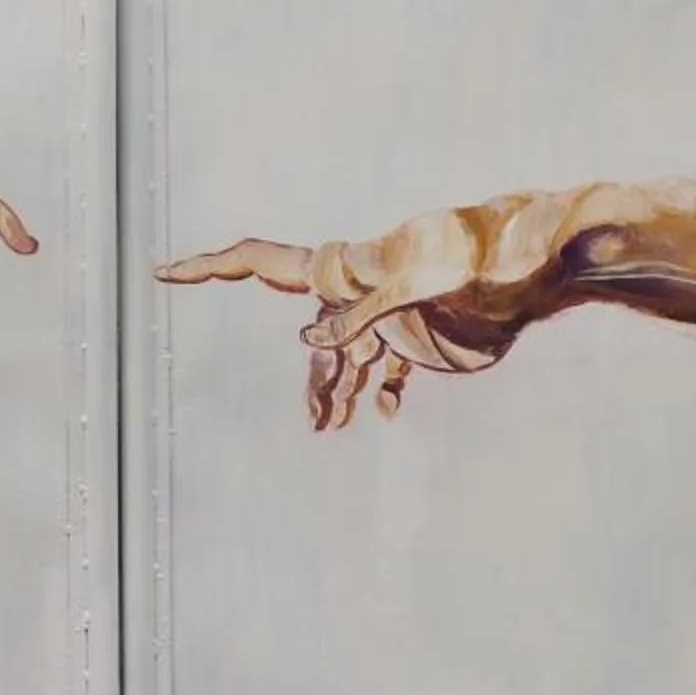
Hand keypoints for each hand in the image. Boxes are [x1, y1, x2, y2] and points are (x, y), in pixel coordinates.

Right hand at [158, 199, 566, 429]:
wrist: (533, 272)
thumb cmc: (476, 262)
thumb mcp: (414, 288)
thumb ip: (359, 315)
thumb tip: (304, 340)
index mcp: (342, 269)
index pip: (261, 262)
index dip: (209, 268)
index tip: (161, 271)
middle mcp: (356, 292)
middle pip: (311, 337)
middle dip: (311, 380)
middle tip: (314, 423)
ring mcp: (387, 315)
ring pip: (346, 361)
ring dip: (339, 396)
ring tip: (332, 432)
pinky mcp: (419, 337)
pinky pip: (386, 369)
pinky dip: (381, 393)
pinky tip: (385, 416)